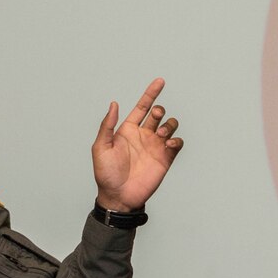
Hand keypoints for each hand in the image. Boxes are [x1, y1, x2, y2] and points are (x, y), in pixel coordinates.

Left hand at [92, 77, 184, 212]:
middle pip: (158, 113)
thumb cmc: (106, 173)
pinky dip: (177, 140)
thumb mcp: (100, 147)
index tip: (160, 81)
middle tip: (156, 119)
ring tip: (161, 136)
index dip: (151, 93)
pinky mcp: (165, 158)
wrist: (118, 196)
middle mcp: (143, 135)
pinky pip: (177, 143)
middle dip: (160, 111)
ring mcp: (155, 146)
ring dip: (169, 125)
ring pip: (170, 125)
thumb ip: (107, 125)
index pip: (142, 106)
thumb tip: (114, 103)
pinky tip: (169, 144)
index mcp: (128, 129)